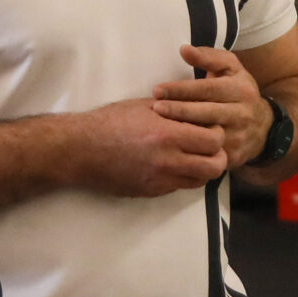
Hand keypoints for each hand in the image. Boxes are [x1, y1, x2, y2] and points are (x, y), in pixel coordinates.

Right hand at [70, 97, 231, 198]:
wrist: (80, 149)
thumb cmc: (112, 121)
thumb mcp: (148, 106)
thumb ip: (178, 109)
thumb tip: (204, 105)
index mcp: (168, 134)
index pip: (215, 141)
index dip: (217, 135)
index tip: (210, 129)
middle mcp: (167, 160)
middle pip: (214, 166)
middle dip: (217, 156)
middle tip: (209, 148)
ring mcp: (159, 180)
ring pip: (199, 181)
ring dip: (202, 169)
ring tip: (193, 156)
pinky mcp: (150, 191)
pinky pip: (179, 187)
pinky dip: (183, 177)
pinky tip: (173, 165)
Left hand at [152, 45, 270, 167]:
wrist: (264, 128)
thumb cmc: (237, 92)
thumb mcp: (231, 70)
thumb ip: (208, 57)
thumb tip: (184, 50)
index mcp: (241, 89)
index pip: (208, 88)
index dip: (181, 89)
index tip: (157, 90)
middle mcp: (242, 113)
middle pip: (206, 112)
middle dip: (178, 110)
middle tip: (155, 107)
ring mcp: (238, 136)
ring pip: (207, 134)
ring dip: (182, 130)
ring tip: (158, 126)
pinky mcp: (233, 156)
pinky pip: (208, 153)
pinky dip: (189, 149)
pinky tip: (173, 144)